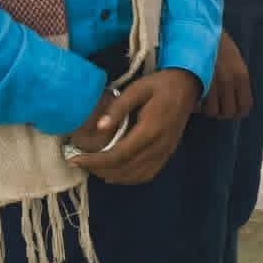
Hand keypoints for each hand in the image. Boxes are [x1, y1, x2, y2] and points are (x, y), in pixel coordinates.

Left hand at [69, 68, 200, 184]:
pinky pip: (147, 174)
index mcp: (151, 129)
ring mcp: (165, 152)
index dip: (95, 161)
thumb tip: (99, 127)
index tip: (75, 160)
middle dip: (98, 169)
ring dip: (112, 176)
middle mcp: (159, 145)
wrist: (188, 86)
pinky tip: (115, 172)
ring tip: (93, 167)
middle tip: (79, 163)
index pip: (119, 154)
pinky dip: (129, 178)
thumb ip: (119, 107)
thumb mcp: (138, 88)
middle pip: (125, 168)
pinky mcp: (167, 154)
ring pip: (135, 176)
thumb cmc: (161, 85)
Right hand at [199, 32, 251, 119]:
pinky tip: (197, 99)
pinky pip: (199, 106)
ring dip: (209, 110)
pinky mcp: (197, 82)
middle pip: (229, 113)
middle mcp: (229, 82)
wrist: (202, 31)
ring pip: (213, 112)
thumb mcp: (236, 62)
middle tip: (216, 106)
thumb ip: (239, 82)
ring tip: (206, 102)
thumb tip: (239, 103)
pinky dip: (198, 107)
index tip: (230, 109)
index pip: (244, 108)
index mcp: (242, 77)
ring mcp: (212, 83)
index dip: (237, 112)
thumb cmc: (220, 46)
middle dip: (223, 112)